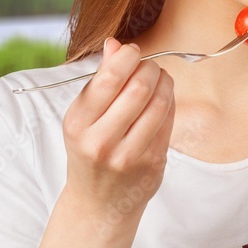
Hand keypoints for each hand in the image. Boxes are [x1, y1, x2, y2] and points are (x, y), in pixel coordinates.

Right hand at [60, 37, 174, 224]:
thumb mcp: (83, 118)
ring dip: (164, 82)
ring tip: (159, 78)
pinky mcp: (152, 163)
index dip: (128, 57)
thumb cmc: (90, 151)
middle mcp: (101, 141)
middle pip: (139, 88)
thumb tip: (115, 44)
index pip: (108, 79)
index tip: (133, 51)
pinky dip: (170, 102)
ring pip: (159, 103)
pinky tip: (163, 98)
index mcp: (77, 124)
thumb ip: (100, 81)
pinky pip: (169, 121)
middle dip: (150, 68)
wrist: (98, 203)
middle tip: (150, 65)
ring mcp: (129, 155)